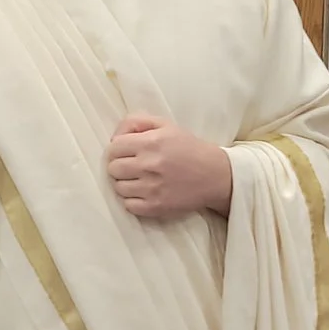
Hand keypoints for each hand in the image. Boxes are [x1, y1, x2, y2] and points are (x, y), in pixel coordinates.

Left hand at [106, 114, 232, 218]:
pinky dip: (132, 200)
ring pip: (118, 187)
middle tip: (132, 166)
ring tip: (139, 180)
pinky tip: (144, 193)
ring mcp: (152, 188)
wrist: (215, 175)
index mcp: (151, 142)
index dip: (117, 150)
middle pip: (113, 168)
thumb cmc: (188, 148)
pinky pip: (128, 205)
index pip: (114, 147)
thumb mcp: (165, 125)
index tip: (125, 153)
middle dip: (119, 166)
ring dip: (125, 183)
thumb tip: (114, 137)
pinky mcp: (156, 207)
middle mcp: (150, 165)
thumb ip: (137, 122)